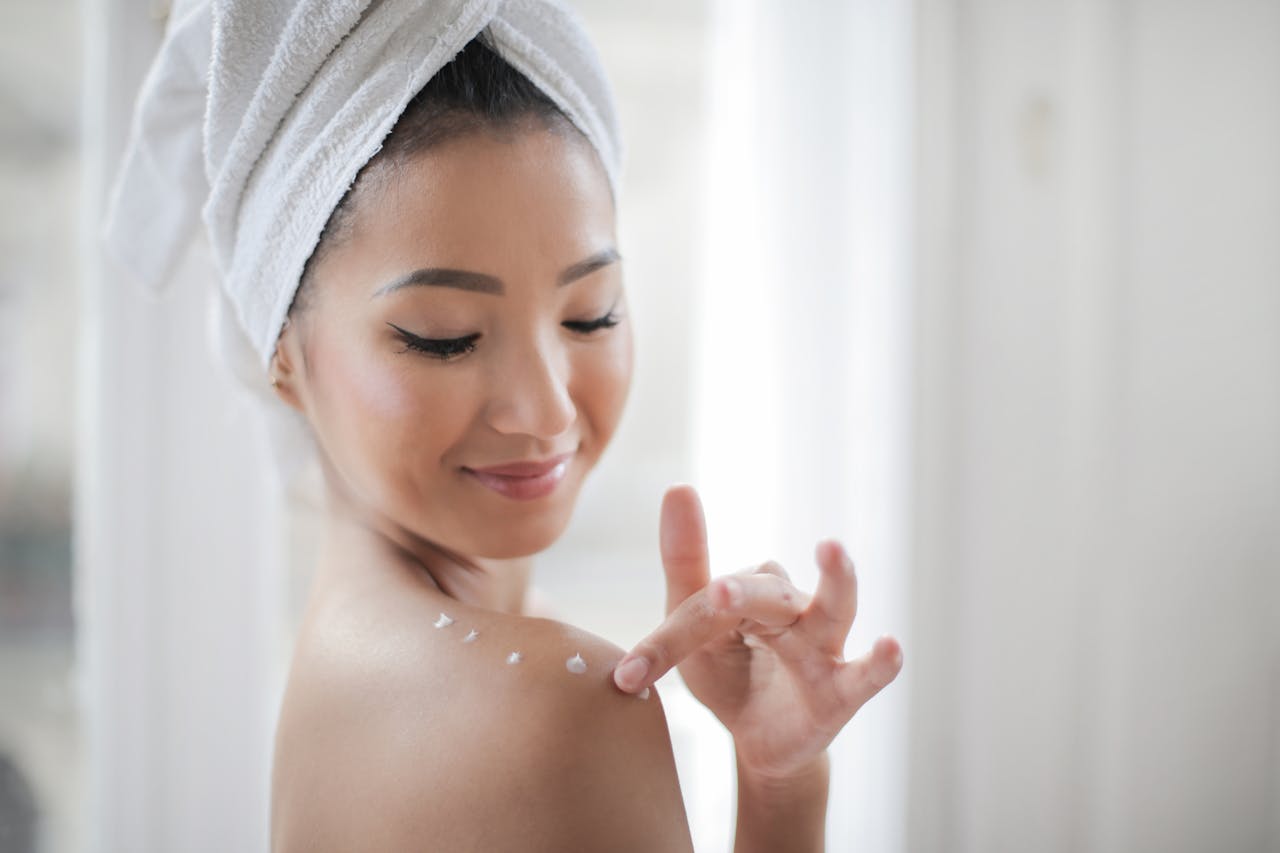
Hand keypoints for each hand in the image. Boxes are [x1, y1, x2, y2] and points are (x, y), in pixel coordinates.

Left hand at [612, 484, 903, 780]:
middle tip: (717, 592)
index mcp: (752, 589)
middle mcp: (792, 607)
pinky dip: (881, 662)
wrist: (758, 740)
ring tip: (831, 549)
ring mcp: (823, 646)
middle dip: (739, 595)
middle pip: (765, 593)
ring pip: (834, 607)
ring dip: (834, 579)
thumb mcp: (694, 630)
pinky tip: (890, 646)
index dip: (668, 640)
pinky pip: (867, 674)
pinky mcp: (843, 691)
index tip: (629, 676)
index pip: (707, 603)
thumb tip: (677, 484)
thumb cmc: (728, 671)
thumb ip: (685, 565)